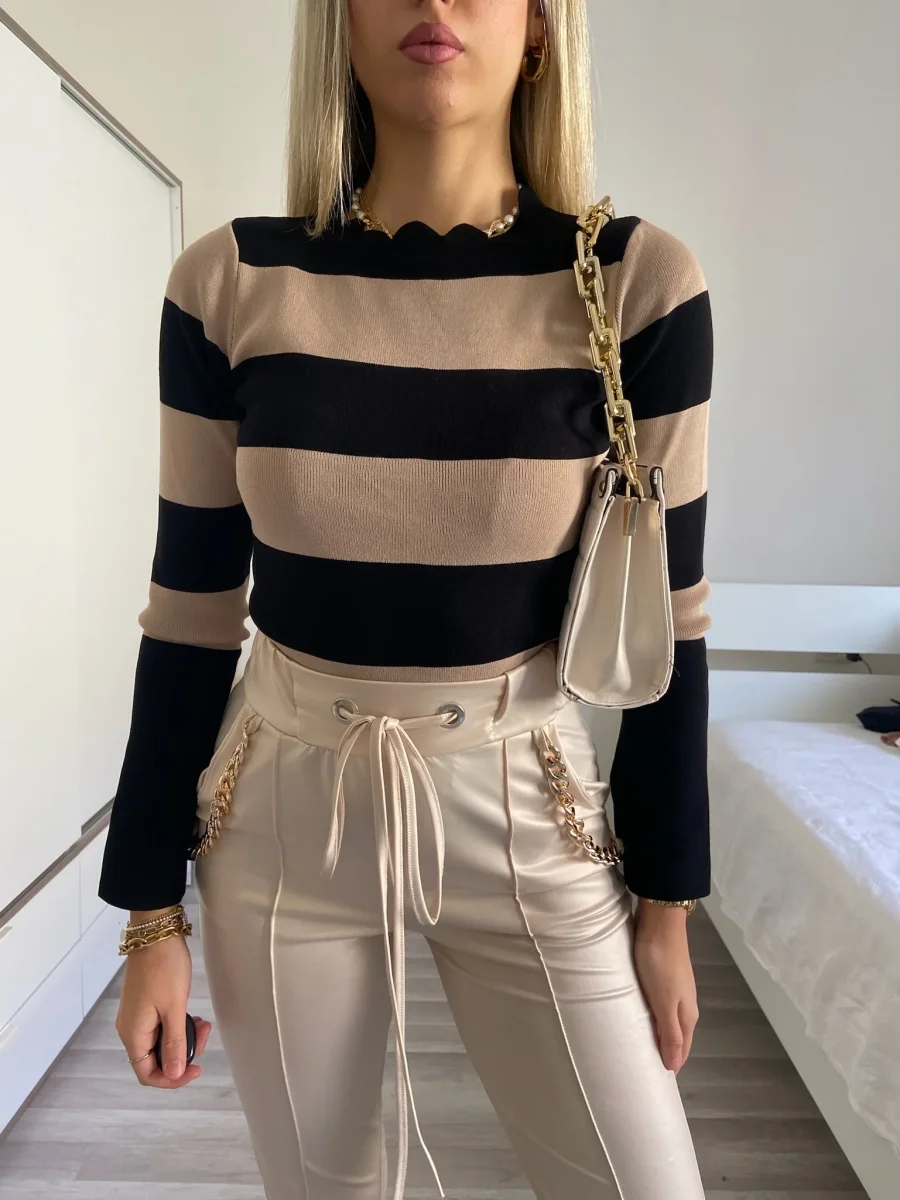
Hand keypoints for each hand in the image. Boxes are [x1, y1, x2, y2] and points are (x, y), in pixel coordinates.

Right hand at [116, 931, 211, 1087]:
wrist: (155, 933)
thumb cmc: (164, 968)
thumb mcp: (173, 1007)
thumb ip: (174, 1043)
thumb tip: (173, 1074)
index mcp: (133, 1034)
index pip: (147, 1074)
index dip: (172, 1078)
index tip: (197, 1069)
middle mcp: (131, 1029)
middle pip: (156, 1060)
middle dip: (183, 1054)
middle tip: (204, 1034)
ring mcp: (138, 1016)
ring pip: (162, 1042)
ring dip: (183, 1038)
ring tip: (203, 1024)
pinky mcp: (146, 1004)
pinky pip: (162, 1026)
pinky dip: (179, 1026)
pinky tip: (194, 1017)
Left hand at [631, 900, 698, 1074]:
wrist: (660, 923)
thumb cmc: (660, 964)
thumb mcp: (664, 1002)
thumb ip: (670, 1034)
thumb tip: (674, 1067)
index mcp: (687, 1015)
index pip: (682, 1049)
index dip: (672, 1064)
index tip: (658, 1081)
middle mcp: (685, 1004)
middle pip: (677, 1036)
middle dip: (666, 1053)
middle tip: (646, 1069)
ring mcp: (676, 989)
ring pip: (669, 1020)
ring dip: (658, 1034)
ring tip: (640, 1047)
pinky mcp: (664, 976)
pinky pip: (660, 1005)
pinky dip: (652, 1016)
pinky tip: (640, 1017)